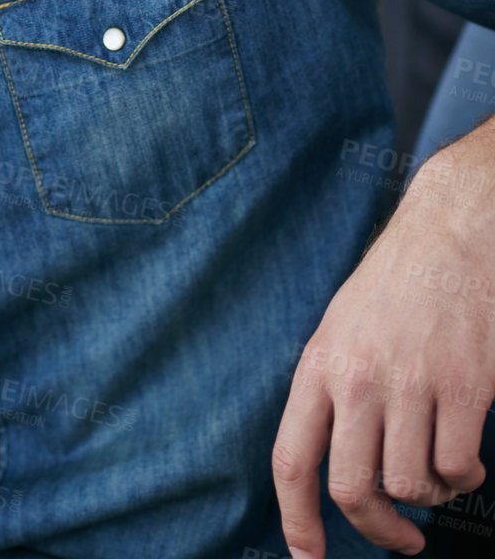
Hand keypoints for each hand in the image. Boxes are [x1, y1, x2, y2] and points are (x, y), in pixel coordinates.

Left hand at [273, 119, 494, 555]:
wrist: (453, 232)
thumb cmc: (397, 284)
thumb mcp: (342, 328)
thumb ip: (332, 392)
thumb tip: (330, 467)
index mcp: (321, 365)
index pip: (291, 459)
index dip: (297, 521)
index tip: (310, 556)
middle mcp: (359, 378)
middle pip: (353, 490)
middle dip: (380, 531)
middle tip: (403, 539)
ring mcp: (412, 383)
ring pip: (411, 486)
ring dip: (430, 493)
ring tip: (440, 467)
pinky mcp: (465, 387)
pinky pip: (458, 467)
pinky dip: (466, 474)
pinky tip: (467, 450)